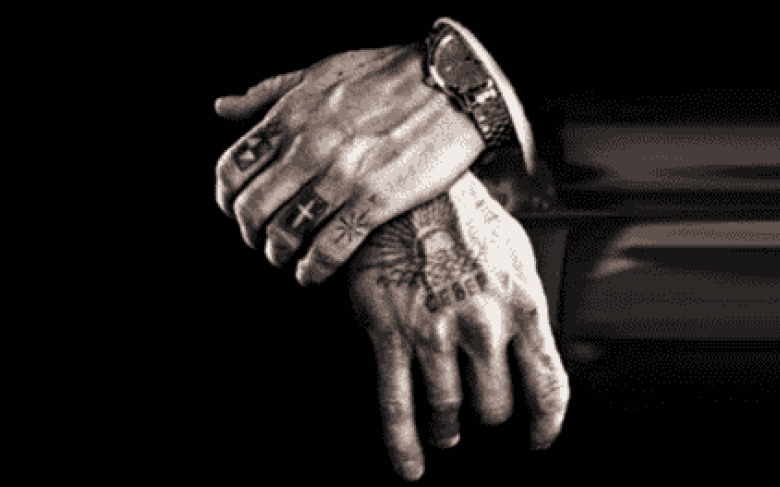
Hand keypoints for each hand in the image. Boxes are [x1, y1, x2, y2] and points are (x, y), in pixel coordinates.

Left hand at [214, 43, 487, 284]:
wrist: (452, 84)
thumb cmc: (388, 74)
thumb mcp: (320, 71)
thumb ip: (268, 92)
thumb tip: (223, 108)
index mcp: (290, 116)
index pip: (233, 170)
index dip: (226, 199)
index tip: (235, 210)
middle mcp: (308, 148)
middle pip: (253, 209)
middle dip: (250, 234)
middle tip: (261, 241)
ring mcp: (341, 177)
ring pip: (286, 233)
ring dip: (279, 254)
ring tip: (287, 259)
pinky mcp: (375, 201)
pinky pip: (329, 249)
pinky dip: (313, 269)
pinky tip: (313, 273)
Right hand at [347, 170, 569, 480]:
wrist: (412, 189)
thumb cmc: (466, 218)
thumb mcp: (517, 254)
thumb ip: (526, 306)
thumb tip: (531, 349)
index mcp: (521, 305)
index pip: (546, 385)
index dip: (546, 422)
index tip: (539, 438)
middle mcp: (482, 324)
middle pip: (494, 406)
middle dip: (489, 413)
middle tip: (480, 409)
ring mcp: (435, 333)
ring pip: (449, 410)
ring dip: (450, 428)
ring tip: (447, 429)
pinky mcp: (392, 333)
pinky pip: (398, 405)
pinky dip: (403, 444)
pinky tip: (411, 464)